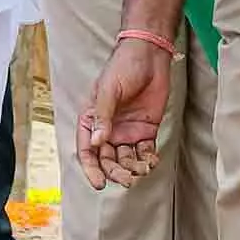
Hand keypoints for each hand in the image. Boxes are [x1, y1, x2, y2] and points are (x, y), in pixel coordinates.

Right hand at [77, 31, 174, 191]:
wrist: (149, 55)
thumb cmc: (122, 67)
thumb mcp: (108, 90)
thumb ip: (103, 117)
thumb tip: (98, 143)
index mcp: (92, 120)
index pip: (87, 151)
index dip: (92, 169)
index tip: (100, 184)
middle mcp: (108, 129)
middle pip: (108, 160)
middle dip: (116, 172)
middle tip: (127, 180)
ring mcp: (127, 131)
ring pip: (126, 159)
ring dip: (133, 168)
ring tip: (143, 169)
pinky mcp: (146, 130)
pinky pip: (144, 152)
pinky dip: (148, 159)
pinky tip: (151, 161)